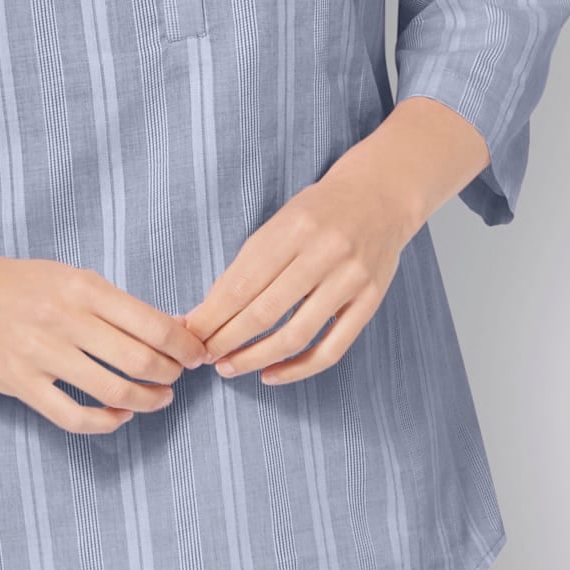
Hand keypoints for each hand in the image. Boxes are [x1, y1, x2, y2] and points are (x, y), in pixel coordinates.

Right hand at [0, 250, 208, 433]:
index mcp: (82, 287)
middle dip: (171, 374)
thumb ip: (112, 304)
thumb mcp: (67, 277)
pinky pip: (73, 416)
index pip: (152, 323)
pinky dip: (105, 422)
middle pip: (139, 360)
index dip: (185, 345)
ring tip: (158, 399)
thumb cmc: (18, 284)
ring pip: (112, 391)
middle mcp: (64, 319)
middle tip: (178, 378)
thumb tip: (170, 329)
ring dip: (146, 401)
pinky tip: (118, 417)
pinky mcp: (20, 383)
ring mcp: (40, 354)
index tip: (198, 354)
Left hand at [178, 152, 417, 386]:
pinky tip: (271, 374)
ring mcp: (351, 280)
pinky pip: (331, 350)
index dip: (212, 316)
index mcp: (294, 228)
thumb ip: (249, 264)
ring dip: (255, 358)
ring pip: (296, 335)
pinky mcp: (370, 302)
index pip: (243, 283)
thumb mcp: (280, 222)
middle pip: (265, 311)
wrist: (380, 196)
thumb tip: (207, 310)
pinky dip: (298, 369)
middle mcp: (325, 253)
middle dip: (226, 340)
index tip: (189, 335)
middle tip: (201, 356)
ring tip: (228, 367)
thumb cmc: (319, 211)